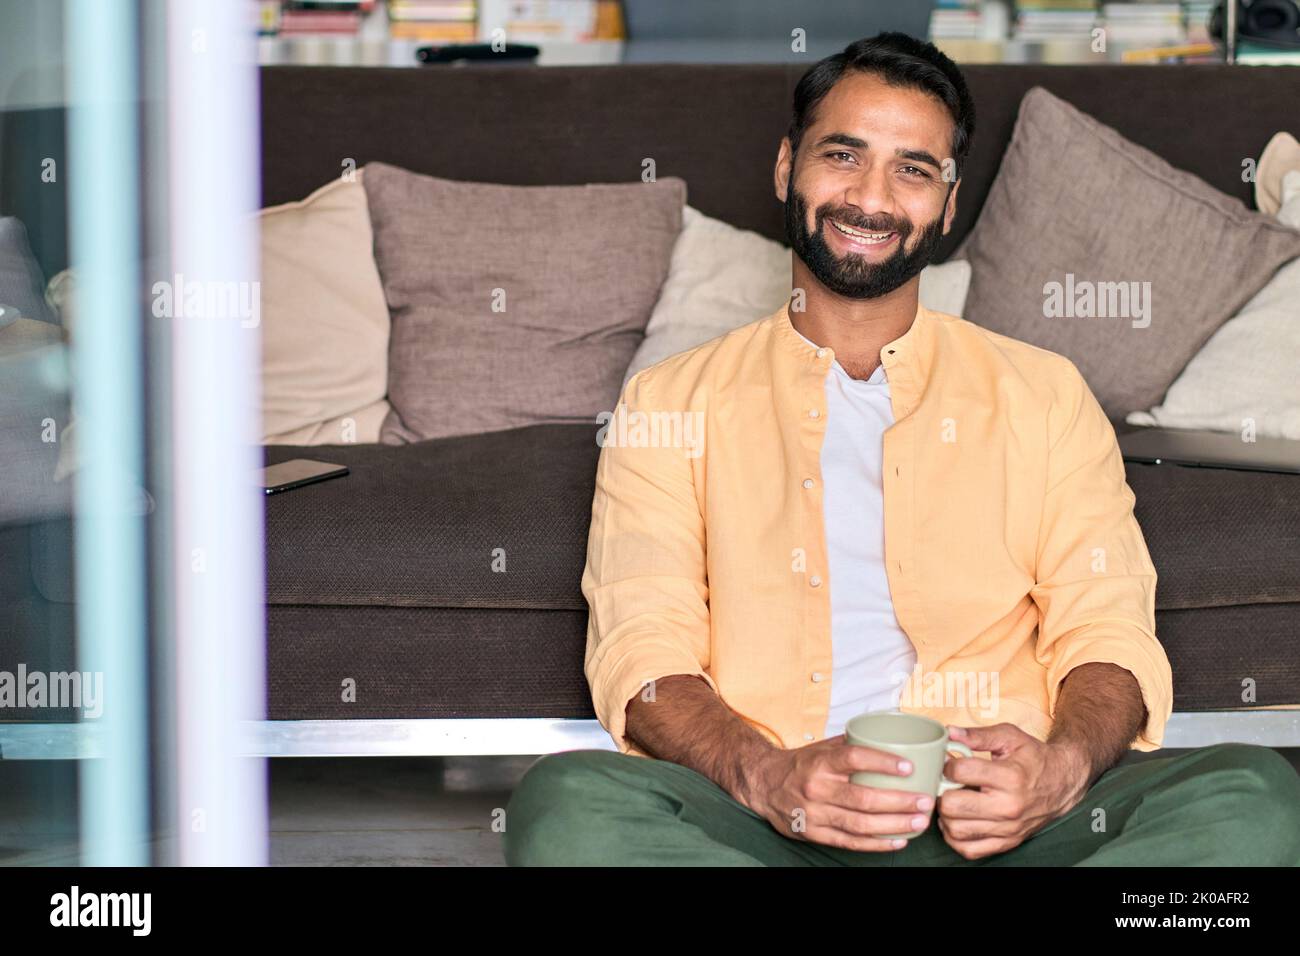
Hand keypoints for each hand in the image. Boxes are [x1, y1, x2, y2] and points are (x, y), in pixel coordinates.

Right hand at [739, 734, 937, 851]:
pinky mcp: (815, 833)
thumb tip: (892, 736)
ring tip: (919, 822)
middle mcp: (816, 788)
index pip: (854, 759)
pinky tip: (898, 840)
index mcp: (820, 762)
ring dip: (894, 825)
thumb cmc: (801, 764)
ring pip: (860, 824)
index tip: (908, 767)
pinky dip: (876, 844)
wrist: (764, 785)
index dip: (882, 762)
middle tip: (925, 801)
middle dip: (900, 802)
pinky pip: (850, 842)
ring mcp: (815, 814)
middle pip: (863, 798)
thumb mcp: (822, 748)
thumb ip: (853, 744)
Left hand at [936, 723, 1090, 859]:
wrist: (1063, 783)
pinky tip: (958, 820)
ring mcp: (1008, 828)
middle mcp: (1008, 806)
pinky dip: (955, 837)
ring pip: (956, 830)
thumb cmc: (1033, 758)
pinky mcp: (1007, 842)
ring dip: (945, 815)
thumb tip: (949, 734)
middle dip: (942, 791)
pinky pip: (969, 850)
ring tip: (952, 800)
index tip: (949, 762)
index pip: (960, 772)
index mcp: (1009, 777)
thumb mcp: (1009, 737)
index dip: (947, 764)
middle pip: (952, 805)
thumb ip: (977, 735)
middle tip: (947, 784)